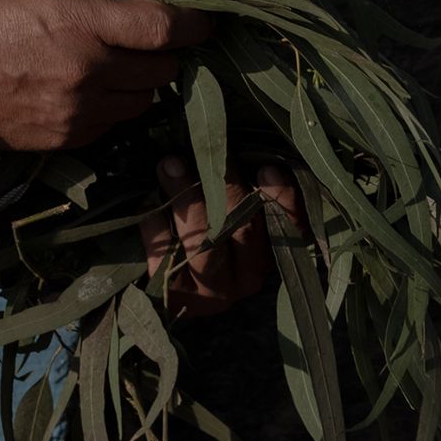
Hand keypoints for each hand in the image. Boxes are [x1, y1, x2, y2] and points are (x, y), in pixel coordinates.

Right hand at [0, 0, 209, 150]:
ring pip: (143, 101)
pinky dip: (110, 108)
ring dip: (139, 85)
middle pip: (162, 70)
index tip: (205, 24)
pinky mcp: (68, 139)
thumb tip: (141, 0)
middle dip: (163, 56)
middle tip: (147, 45)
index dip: (195, 26)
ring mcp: (79, 110)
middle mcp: (89, 70)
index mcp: (83, 23)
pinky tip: (85, 93)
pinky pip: (113, 124)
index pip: (165, 28)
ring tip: (112, 69)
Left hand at [138, 157, 300, 317]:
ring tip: (169, 165)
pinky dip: (156, 226)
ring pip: (204, 243)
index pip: (291, 228)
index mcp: (271, 255)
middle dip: (224, 186)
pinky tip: (148, 200)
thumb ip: (243, 191)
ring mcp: (213, 292)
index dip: (282, 199)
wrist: (172, 285)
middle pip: (243, 230)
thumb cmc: (210, 233)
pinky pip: (166, 257)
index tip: (267, 168)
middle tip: (205, 149)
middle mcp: (247, 277)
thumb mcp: (236, 214)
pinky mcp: (177, 297)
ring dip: (186, 199)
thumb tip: (232, 143)